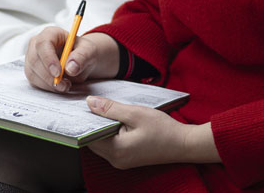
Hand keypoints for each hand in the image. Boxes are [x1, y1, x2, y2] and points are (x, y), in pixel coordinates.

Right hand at [25, 29, 118, 91]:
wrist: (80, 60)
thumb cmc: (82, 51)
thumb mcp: (88, 50)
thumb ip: (82, 56)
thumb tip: (70, 68)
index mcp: (51, 34)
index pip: (43, 44)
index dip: (48, 59)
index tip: (58, 73)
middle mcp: (37, 44)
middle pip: (35, 60)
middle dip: (49, 76)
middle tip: (65, 84)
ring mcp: (32, 58)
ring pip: (33, 73)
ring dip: (50, 84)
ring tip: (66, 84)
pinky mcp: (32, 71)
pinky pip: (35, 82)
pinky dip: (48, 87)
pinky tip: (60, 85)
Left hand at [85, 97, 219, 168]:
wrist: (183, 144)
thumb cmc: (163, 129)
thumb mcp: (135, 113)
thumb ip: (110, 108)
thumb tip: (90, 102)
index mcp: (116, 150)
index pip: (88, 136)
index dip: (83, 120)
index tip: (80, 106)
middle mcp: (116, 159)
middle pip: (93, 140)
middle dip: (91, 122)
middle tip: (91, 104)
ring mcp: (121, 161)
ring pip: (101, 142)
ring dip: (101, 127)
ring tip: (104, 109)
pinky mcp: (127, 158)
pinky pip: (111, 144)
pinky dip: (110, 132)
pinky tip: (115, 120)